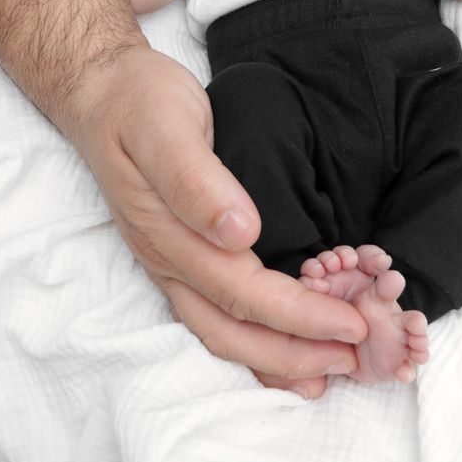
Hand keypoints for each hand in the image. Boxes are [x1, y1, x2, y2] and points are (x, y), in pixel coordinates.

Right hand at [73, 44, 366, 397]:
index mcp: (165, 232)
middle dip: (295, 351)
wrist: (104, 92)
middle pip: (230, 328)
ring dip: (275, 358)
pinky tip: (286, 346)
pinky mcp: (179, 253)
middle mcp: (165, 259)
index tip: (351, 321)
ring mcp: (169, 261)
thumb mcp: (166, 126)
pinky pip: (216, 312)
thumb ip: (195, 180)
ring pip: (220, 331)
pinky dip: (254, 339)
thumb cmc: (139, 102)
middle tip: (357, 353)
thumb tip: (240, 233)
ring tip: (330, 368)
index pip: (239, 290)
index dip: (297, 314)